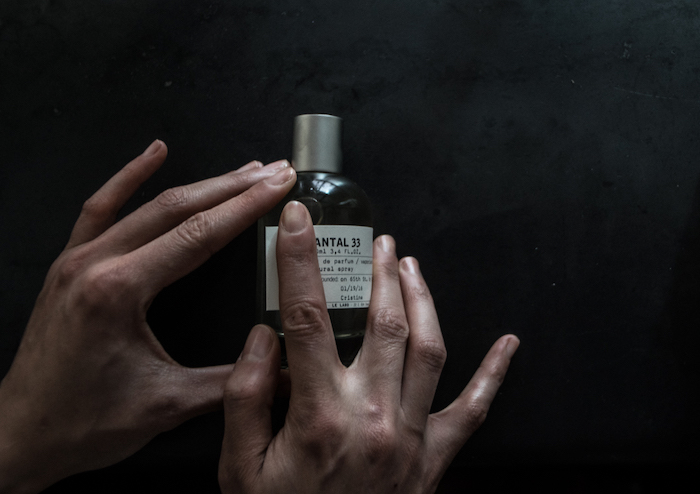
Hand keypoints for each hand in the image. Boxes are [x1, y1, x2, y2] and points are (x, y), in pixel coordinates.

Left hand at [0, 140, 296, 492]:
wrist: (21, 435)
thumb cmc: (85, 424)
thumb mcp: (166, 404)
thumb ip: (228, 381)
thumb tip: (280, 368)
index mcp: (119, 291)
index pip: (197, 235)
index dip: (245, 207)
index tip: (277, 185)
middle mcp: (95, 264)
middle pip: (176, 210)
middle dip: (232, 187)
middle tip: (273, 171)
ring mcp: (78, 259)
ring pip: (145, 205)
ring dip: (198, 183)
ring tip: (241, 169)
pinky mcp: (69, 264)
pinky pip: (100, 208)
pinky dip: (129, 177)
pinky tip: (155, 153)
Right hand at [219, 201, 518, 493]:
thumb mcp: (238, 469)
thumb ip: (244, 397)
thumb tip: (262, 338)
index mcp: (319, 416)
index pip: (308, 318)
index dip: (300, 262)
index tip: (299, 220)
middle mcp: (374, 418)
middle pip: (384, 323)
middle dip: (379, 272)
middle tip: (376, 241)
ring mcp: (412, 437)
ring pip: (429, 349)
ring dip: (423, 300)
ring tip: (412, 267)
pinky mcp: (435, 459)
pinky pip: (474, 411)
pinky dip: (494, 375)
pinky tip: (510, 346)